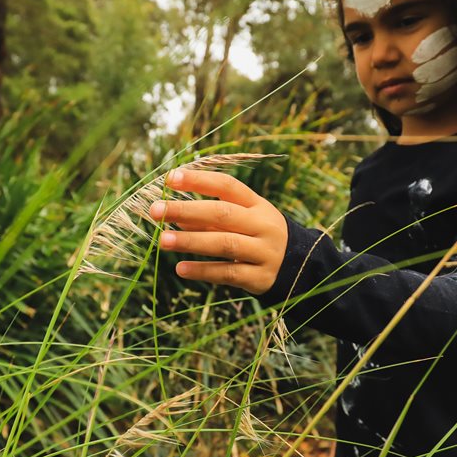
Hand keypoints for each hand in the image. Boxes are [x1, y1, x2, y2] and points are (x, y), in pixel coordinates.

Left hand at [148, 166, 287, 295]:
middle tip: (156, 211)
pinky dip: (203, 271)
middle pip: (223, 214)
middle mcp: (263, 225)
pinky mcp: (260, 277)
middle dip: (187, 210)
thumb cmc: (259, 237)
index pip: (227, 186)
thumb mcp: (243, 221)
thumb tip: (176, 216)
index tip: (170, 178)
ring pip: (224, 244)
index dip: (199, 181)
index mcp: (258, 204)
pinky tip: (180, 269)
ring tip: (163, 240)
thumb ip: (211, 217)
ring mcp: (264, 252)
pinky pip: (228, 273)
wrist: (300, 267)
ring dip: (191, 241)